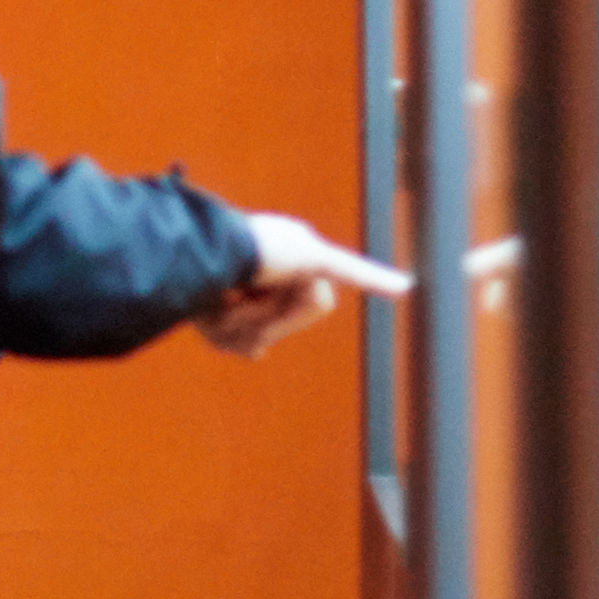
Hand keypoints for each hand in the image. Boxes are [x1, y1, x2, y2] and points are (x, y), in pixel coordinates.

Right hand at [199, 212, 413, 356]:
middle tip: (231, 306)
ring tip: (236, 297)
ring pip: (306, 306)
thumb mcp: (216, 321)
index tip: (240, 329)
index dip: (264, 322)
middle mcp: (292, 244)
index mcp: (268, 254)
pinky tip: (404, 287)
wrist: (195, 256)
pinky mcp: (314, 255)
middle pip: (299, 308)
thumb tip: (258, 353)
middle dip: (266, 319)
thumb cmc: (196, 285)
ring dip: (268, 315)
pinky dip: (377, 279)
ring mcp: (305, 249)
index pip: (284, 301)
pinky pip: (352, 270)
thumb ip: (240, 336)